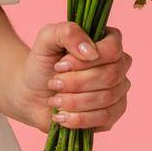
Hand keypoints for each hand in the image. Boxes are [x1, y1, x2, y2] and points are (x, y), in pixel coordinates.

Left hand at [15, 21, 130, 134]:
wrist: (33, 94)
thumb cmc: (43, 63)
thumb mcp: (47, 38)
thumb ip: (67, 32)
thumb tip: (91, 51)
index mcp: (106, 41)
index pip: (113, 48)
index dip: (85, 60)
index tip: (60, 64)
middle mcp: (118, 65)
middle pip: (110, 75)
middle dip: (76, 82)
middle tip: (54, 83)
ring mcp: (118, 90)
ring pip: (107, 98)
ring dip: (74, 100)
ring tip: (55, 99)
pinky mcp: (113, 114)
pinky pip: (106, 118)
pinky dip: (79, 118)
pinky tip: (61, 115)